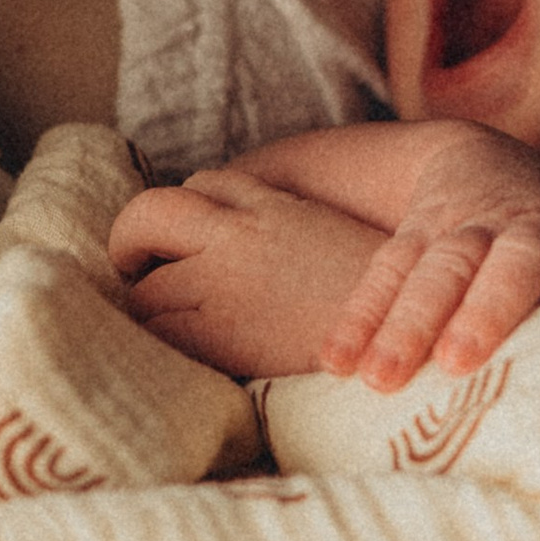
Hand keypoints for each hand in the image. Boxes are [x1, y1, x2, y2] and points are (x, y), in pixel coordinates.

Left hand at [110, 168, 387, 376]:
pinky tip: (189, 356)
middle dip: (128, 245)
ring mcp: (224, 283)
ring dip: (147, 308)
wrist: (411, 348)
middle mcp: (239, 234)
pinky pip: (159, 336)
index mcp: (272, 205)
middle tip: (136, 273)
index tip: (177, 246)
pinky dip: (163, 346)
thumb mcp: (328, 241)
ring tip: (172, 328)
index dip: (183, 217)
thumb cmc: (380, 309)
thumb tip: (230, 250)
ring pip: (142, 290)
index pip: (200, 184)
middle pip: (145, 216)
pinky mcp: (220, 335)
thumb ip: (276, 232)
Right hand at [319, 132, 539, 392]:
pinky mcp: (416, 229)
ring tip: (381, 379)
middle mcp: (531, 230)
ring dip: (408, 323)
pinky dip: (358, 316)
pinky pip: (384, 269)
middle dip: (484, 309)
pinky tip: (337, 360)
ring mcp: (469, 225)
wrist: (492, 168)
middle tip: (458, 361)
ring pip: (439, 267)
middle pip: (513, 262)